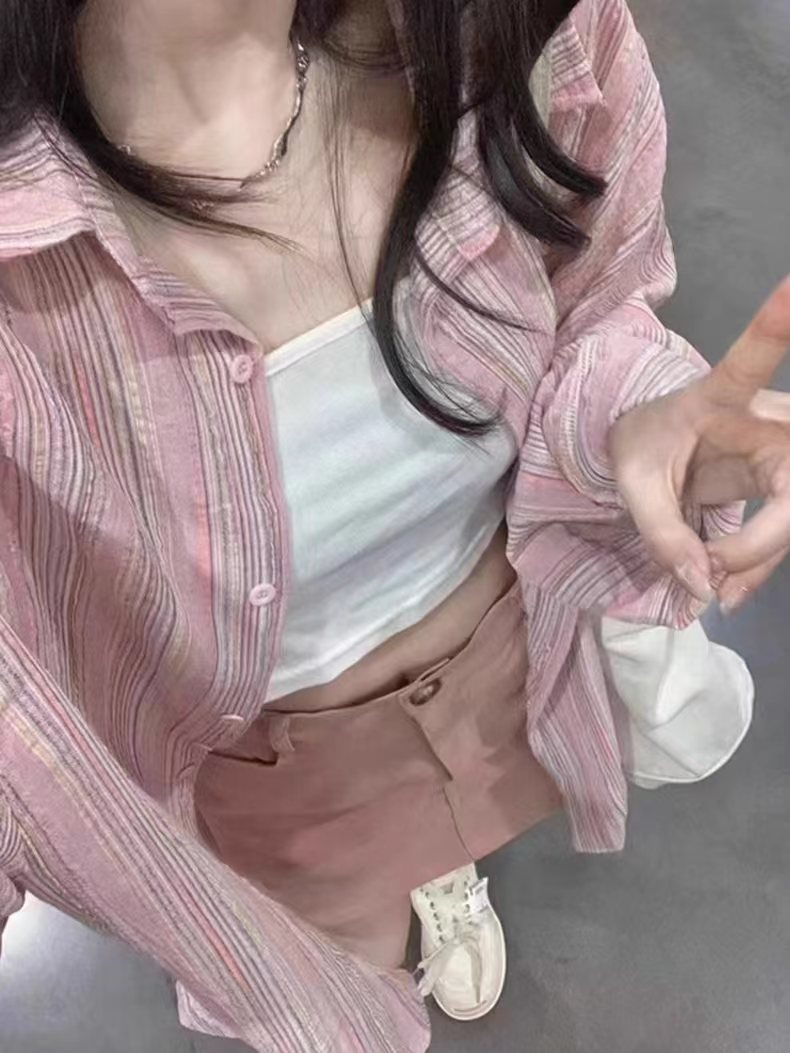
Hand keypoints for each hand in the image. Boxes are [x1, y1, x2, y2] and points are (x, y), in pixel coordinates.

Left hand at [609, 275, 789, 610]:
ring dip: (754, 564)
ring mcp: (784, 452)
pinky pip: (782, 533)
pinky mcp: (784, 483)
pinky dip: (754, 568)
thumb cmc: (642, 443)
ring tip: (708, 587)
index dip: (771, 330)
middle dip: (758, 543)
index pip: (748, 363)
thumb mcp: (635, 486)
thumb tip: (702, 586)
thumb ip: (663, 534)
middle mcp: (767, 419)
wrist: (651, 446)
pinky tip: (725, 590)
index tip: (789, 291)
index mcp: (718, 398)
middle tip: (709, 570)